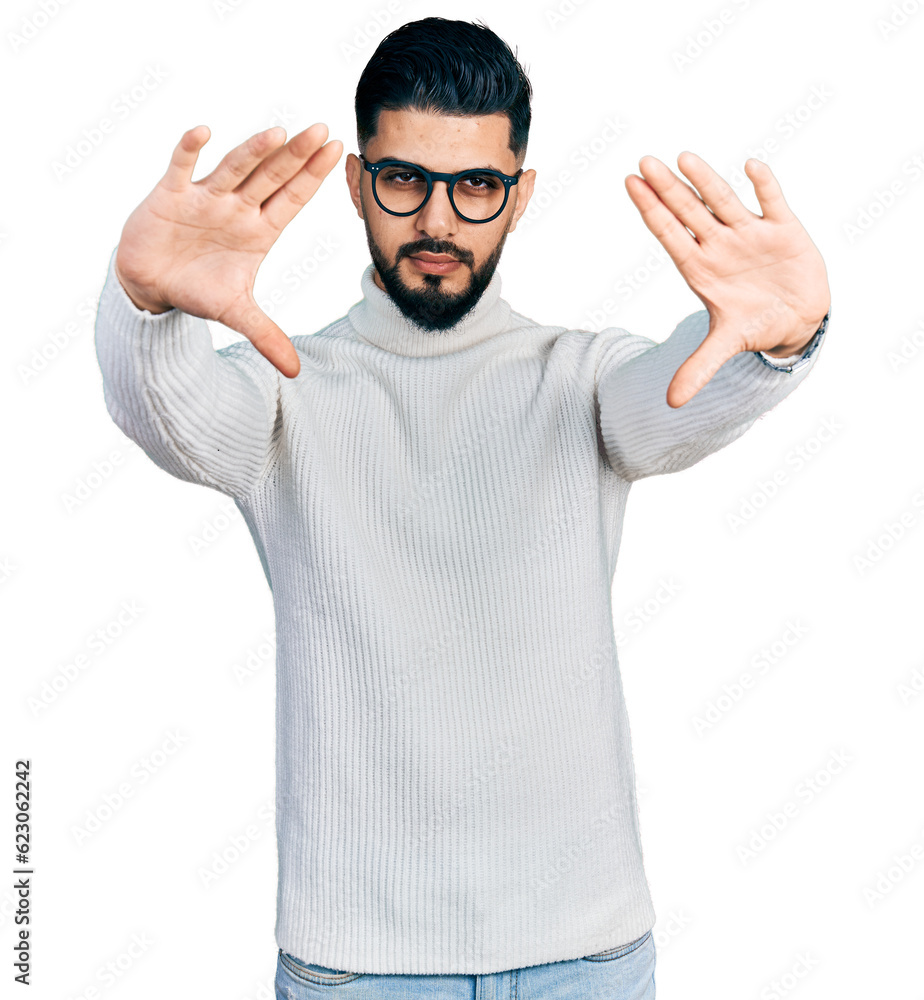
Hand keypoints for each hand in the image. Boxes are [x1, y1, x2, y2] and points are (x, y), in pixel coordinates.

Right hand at [114, 123, 342, 377]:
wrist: (150, 285)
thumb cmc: (197, 289)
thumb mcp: (236, 314)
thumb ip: (266, 336)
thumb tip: (295, 371)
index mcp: (258, 230)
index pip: (292, 199)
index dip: (313, 178)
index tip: (337, 150)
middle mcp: (236, 207)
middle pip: (271, 177)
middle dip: (295, 156)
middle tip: (321, 129)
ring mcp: (205, 198)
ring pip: (234, 168)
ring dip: (254, 151)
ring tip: (280, 132)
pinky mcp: (170, 195)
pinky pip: (181, 168)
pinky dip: (189, 150)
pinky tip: (203, 132)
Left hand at [624, 152, 830, 406]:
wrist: (796, 319)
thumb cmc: (754, 323)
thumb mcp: (725, 346)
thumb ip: (698, 368)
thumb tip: (672, 403)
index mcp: (700, 268)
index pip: (669, 234)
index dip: (651, 211)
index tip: (631, 184)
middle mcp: (720, 245)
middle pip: (689, 212)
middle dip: (668, 189)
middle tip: (644, 162)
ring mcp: (750, 234)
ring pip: (724, 201)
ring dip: (706, 181)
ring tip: (683, 157)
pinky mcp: (784, 230)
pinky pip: (773, 203)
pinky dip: (764, 187)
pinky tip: (751, 166)